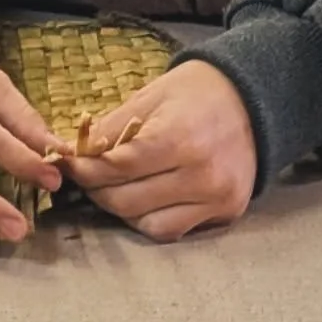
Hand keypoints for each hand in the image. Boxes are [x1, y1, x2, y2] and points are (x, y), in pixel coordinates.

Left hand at [65, 61, 256, 242]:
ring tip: (110, 189)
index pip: (118, 167)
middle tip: (83, 178)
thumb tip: (77, 151)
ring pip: (148, 224)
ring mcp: (216, 199)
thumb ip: (114, 126)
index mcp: (179, 137)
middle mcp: (200, 175)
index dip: (86, 169)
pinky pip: (174, 230)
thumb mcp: (152, 95)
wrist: (252, 100)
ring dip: (121, 210)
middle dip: (96, 191)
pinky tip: (141, 200)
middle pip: (128, 200)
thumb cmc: (196, 91)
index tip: (69, 165)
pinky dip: (150, 220)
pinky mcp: (225, 213)